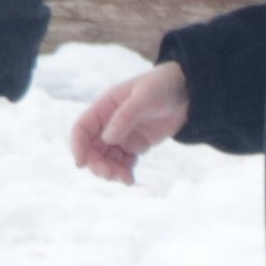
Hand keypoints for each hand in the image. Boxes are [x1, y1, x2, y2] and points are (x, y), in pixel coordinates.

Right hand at [68, 58, 193, 183]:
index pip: (82, 128)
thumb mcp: (144, 97)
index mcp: (105, 107)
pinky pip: (122, 163)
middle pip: (91, 148)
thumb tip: (107, 139)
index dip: (77, 146)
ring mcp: (122, 135)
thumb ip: (125, 117)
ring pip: (105, 159)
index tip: (81, 164)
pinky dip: (123, 172)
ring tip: (126, 179)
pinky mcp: (135, 145)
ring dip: (110, 171)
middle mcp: (109, 123)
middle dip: (97, 164)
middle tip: (111, 175)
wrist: (188, 92)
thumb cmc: (162, 86)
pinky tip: (130, 179)